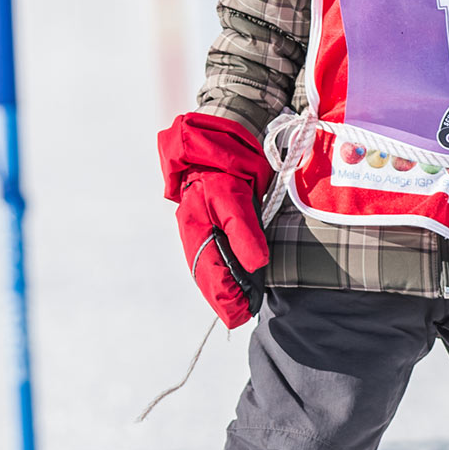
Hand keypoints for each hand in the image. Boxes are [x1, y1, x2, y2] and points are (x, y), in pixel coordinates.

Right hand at [160, 113, 272, 327]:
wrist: (216, 134)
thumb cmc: (226, 162)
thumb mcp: (236, 195)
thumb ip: (244, 230)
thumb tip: (254, 265)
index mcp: (195, 226)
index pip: (210, 273)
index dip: (226, 297)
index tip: (241, 315)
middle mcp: (193, 229)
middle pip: (206, 274)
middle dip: (223, 297)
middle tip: (242, 315)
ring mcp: (198, 224)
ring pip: (207, 264)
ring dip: (222, 286)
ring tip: (240, 305)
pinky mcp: (207, 219)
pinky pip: (211, 252)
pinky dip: (222, 270)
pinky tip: (234, 278)